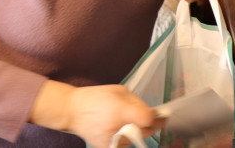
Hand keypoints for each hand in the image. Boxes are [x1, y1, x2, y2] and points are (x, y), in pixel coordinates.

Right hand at [30, 81, 164, 147]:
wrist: (72, 112)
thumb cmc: (97, 97)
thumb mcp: (120, 91)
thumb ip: (138, 103)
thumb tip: (152, 113)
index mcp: (121, 112)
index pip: (148, 120)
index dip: (157, 116)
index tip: (161, 113)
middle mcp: (118, 130)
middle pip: (146, 132)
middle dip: (153, 125)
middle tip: (155, 117)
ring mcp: (112, 142)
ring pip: (137, 139)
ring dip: (140, 131)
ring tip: (133, 121)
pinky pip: (126, 143)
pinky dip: (129, 137)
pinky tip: (124, 128)